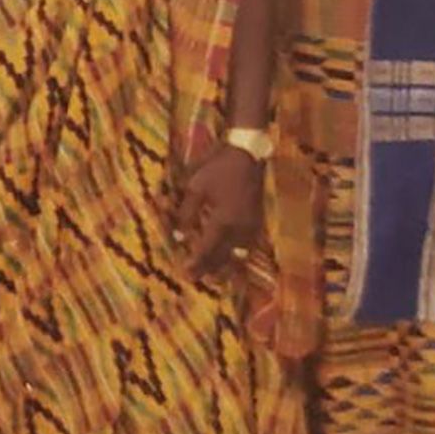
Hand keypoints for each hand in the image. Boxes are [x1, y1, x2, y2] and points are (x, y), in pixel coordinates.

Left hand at [175, 143, 264, 276]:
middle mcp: (240, 229)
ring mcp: (251, 227)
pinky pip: (245, 247)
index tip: (184, 273)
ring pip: (236, 256)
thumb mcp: (196, 188)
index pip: (208, 249)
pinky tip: (226, 259)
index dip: (196, 263)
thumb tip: (178, 236)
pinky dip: (234, 256)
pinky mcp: (256, 223)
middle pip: (223, 257)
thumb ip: (186, 214)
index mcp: (224, 220)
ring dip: (222, 266)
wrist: (247, 155)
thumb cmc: (218, 169)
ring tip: (208, 275)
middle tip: (191, 278)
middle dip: (207, 269)